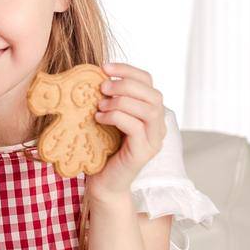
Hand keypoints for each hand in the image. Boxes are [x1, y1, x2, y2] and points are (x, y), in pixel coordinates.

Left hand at [85, 62, 165, 201]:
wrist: (103, 182)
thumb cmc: (101, 148)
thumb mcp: (104, 118)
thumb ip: (107, 99)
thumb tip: (92, 75)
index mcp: (149, 112)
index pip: (149, 82)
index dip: (128, 70)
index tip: (104, 67)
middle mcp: (157, 125)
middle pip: (153, 94)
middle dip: (125, 85)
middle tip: (102, 87)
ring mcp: (153, 140)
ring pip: (148, 110)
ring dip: (121, 101)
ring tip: (99, 105)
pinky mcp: (144, 152)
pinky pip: (136, 127)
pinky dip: (116, 117)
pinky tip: (99, 119)